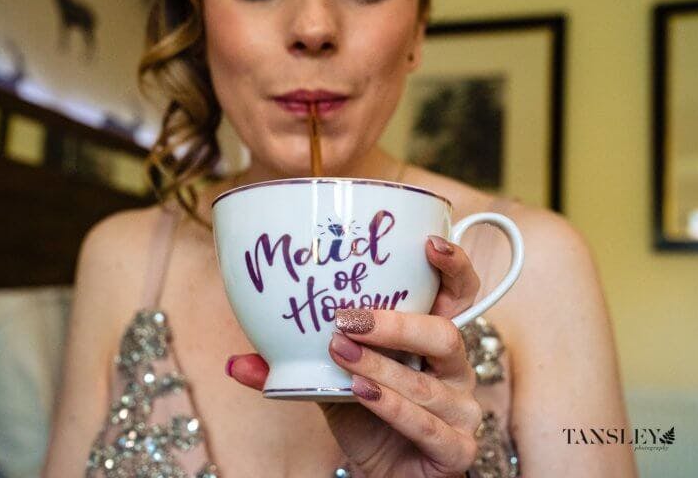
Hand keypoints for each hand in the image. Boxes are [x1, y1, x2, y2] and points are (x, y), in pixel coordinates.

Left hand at [226, 235, 482, 476]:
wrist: (386, 473)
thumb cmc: (367, 417)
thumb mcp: (329, 383)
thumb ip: (293, 367)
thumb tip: (236, 362)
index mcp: (432, 340)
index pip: (459, 295)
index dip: (453, 266)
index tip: (427, 243)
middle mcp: (454, 370)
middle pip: (446, 335)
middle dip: (397, 323)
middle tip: (347, 318)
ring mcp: (461, 410)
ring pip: (428, 383)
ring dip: (380, 365)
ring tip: (340, 353)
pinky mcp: (455, 449)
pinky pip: (428, 426)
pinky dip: (391, 408)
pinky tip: (359, 391)